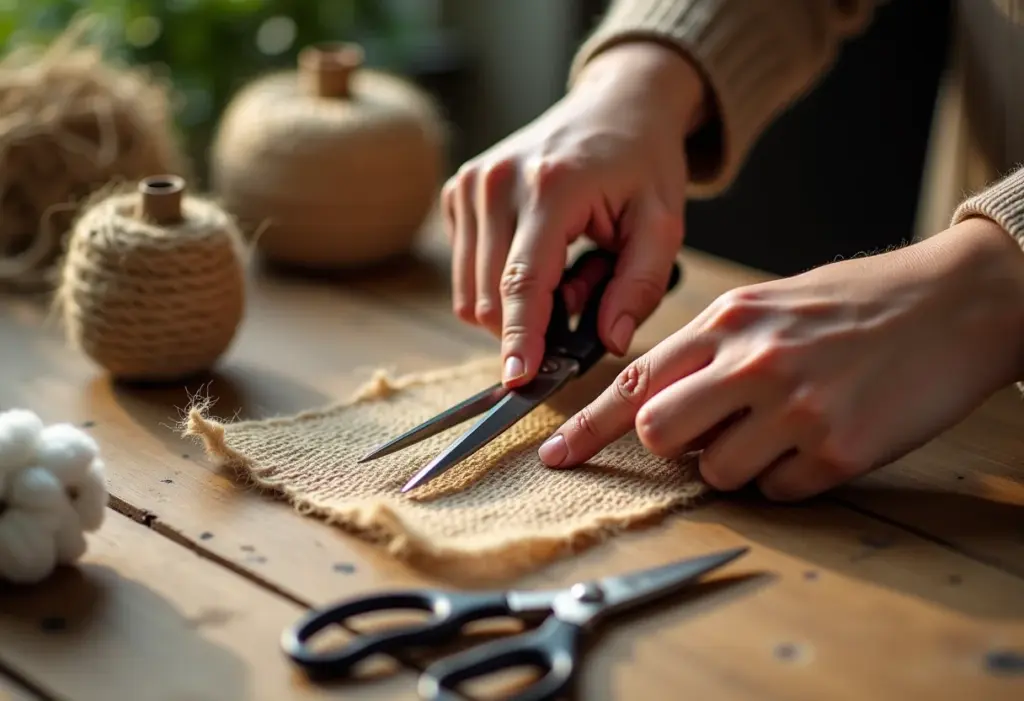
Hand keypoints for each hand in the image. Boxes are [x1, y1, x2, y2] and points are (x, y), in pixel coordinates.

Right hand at [441, 42, 706, 385]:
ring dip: (517, 307)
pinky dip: (501, 283)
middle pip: (490, 297)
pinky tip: (540, 255)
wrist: (614, 105)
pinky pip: (466, 271)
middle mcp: (496, 182)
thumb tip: (610, 342)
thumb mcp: (663, 223)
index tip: (518, 380)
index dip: (521, 338)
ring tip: (568, 272)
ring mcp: (469, 185)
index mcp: (551, 186)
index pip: (523, 281)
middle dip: (535, 323)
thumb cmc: (642, 163)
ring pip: (470, 292)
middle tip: (587, 295)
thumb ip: (639, 286)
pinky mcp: (457, 192)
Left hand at [539, 217, 1023, 499]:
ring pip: (715, 473)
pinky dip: (786, 477)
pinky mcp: (837, 451)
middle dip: (672, 445)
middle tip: (709, 430)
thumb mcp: (770, 303)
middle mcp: (753, 363)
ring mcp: (795, 409)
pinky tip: (819, 439)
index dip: (587, 425)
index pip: (635, 381)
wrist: (954, 302)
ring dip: (736, 463)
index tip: (556, 455)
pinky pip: (776, 491)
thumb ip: (709, 348)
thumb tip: (659, 399)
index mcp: (729, 321)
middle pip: (659, 435)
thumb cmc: (857, 302)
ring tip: (781, 426)